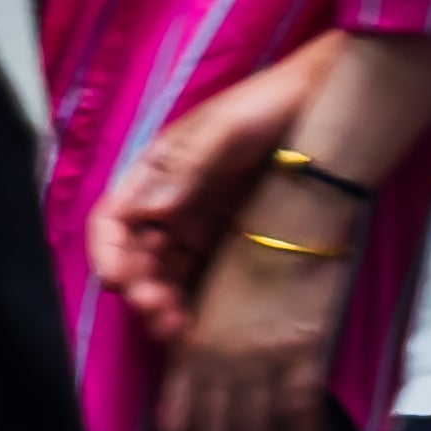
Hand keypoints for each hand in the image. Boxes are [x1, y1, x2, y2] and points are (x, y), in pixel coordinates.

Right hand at [87, 36, 325, 325]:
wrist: (323, 102)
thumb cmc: (268, 104)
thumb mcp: (226, 127)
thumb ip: (190, 164)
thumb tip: (152, 208)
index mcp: (155, 174)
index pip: (113, 220)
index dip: (107, 252)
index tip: (118, 279)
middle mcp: (167, 206)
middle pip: (135, 257)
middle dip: (138, 288)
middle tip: (157, 308)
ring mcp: (196, 228)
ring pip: (162, 276)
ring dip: (160, 303)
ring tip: (175, 327)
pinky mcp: (226, 243)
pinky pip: (197, 279)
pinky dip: (189, 303)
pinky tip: (195, 323)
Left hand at [154, 204, 357, 430]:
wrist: (293, 208)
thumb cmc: (248, 238)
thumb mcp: (207, 293)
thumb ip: (199, 341)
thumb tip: (203, 385)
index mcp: (188, 345)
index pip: (174, 421)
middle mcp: (217, 360)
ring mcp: (260, 358)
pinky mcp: (302, 350)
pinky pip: (299, 409)